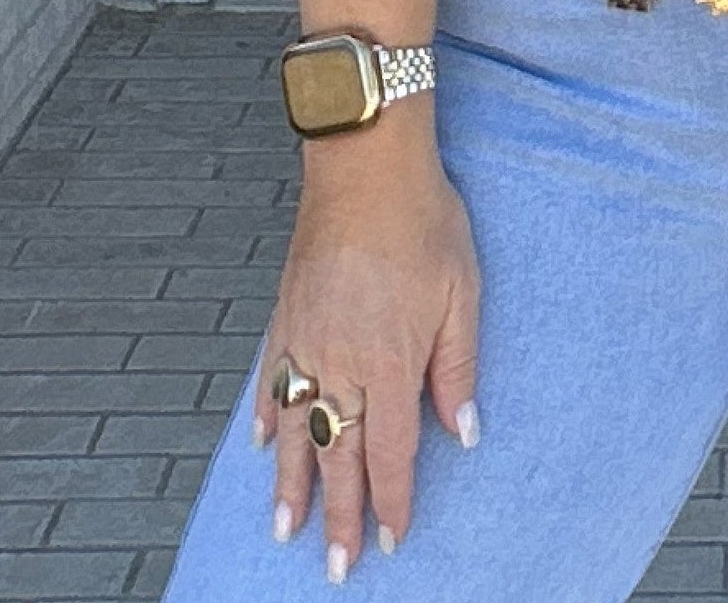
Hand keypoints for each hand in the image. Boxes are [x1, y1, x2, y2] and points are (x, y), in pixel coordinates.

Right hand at [252, 126, 479, 580]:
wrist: (365, 165)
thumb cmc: (422, 220)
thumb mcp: (463, 293)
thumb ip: (457, 368)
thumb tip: (463, 431)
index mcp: (389, 364)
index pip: (389, 454)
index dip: (390, 502)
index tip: (390, 538)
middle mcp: (340, 364)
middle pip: (337, 457)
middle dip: (338, 516)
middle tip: (336, 568)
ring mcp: (306, 342)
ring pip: (294, 432)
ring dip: (291, 485)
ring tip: (288, 530)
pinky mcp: (285, 316)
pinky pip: (271, 380)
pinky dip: (267, 418)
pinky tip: (264, 445)